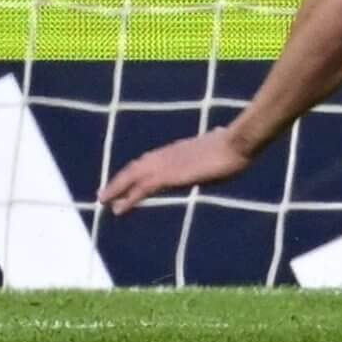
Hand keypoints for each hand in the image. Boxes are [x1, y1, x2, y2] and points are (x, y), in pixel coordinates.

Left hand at [99, 126, 255, 215]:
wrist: (237, 143)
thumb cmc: (236, 145)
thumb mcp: (221, 143)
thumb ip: (214, 143)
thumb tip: (219, 133)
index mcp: (180, 148)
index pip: (152, 158)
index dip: (138, 169)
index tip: (129, 179)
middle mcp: (168, 154)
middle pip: (137, 166)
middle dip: (120, 180)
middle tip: (105, 194)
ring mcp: (167, 164)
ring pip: (133, 176)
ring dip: (117, 188)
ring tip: (104, 200)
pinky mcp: (168, 176)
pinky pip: (142, 189)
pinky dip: (128, 198)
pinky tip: (119, 209)